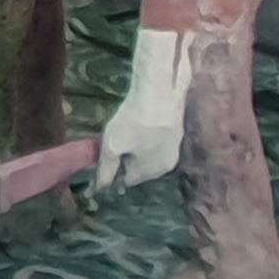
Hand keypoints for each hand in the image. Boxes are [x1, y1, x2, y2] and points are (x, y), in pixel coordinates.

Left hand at [94, 26, 194, 191]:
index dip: (112, 170)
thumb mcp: (112, 146)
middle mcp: (169, 163)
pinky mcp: (178, 127)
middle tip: (112, 139)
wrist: (161, 91)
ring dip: (135, 144)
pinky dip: (146, 132)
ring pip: (148, 151)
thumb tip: (101, 187)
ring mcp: (176, 145)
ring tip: (124, 127)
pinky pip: (156, 137)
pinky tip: (138, 118)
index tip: (101, 155)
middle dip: (125, 157)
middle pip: (139, 166)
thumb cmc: (134, 122)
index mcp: (153, 171)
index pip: (128, 180)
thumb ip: (106, 169)